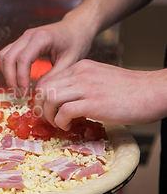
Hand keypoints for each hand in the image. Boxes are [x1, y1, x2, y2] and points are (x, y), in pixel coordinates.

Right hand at [0, 17, 94, 96]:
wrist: (76, 28)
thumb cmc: (76, 42)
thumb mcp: (70, 61)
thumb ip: (53, 76)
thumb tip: (38, 90)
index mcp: (41, 38)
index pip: (22, 59)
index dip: (21, 78)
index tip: (26, 92)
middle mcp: (28, 35)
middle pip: (8, 57)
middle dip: (10, 78)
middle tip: (19, 94)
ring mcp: (22, 37)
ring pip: (3, 56)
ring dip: (7, 73)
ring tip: (17, 88)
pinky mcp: (21, 42)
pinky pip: (7, 54)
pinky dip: (8, 68)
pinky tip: (17, 79)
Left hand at [35, 59, 166, 129]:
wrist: (154, 91)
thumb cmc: (131, 90)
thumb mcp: (100, 79)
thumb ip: (82, 86)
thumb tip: (66, 102)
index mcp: (81, 68)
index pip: (48, 79)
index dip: (41, 96)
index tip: (44, 108)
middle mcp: (80, 74)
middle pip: (44, 88)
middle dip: (40, 106)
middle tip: (46, 118)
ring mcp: (86, 87)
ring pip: (50, 98)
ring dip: (48, 114)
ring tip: (56, 123)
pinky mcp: (94, 103)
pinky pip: (64, 111)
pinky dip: (60, 121)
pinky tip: (68, 126)